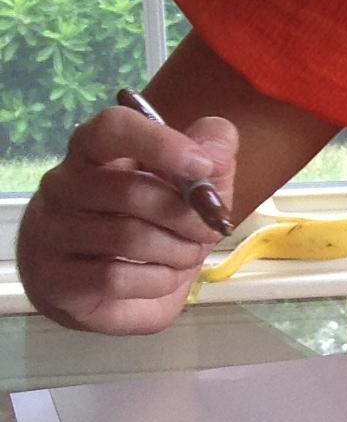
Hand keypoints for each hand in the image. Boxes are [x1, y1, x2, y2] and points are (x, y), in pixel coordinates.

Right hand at [16, 106, 239, 334]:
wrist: (109, 293)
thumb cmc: (152, 225)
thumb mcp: (193, 185)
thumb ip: (211, 155)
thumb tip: (218, 148)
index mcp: (93, 150)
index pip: (112, 128)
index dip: (160, 143)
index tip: (202, 165)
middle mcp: (63, 185)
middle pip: (132, 191)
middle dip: (187, 215)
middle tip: (210, 230)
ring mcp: (52, 232)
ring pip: (128, 237)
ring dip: (177, 250)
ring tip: (188, 255)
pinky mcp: (56, 278)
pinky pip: (116, 277)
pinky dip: (157, 280)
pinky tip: (164, 277)